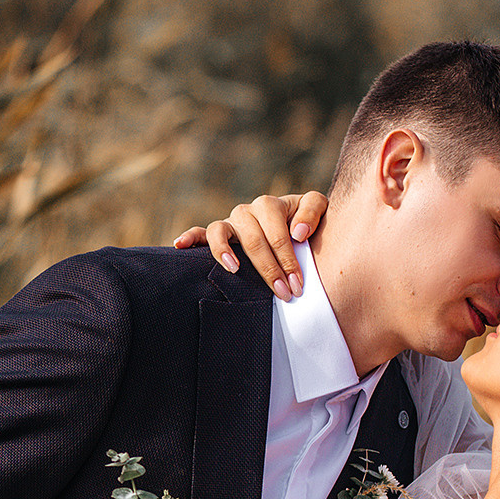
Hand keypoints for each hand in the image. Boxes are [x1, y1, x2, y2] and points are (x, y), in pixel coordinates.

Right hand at [171, 190, 328, 298]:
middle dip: (269, 269)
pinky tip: (180, 245)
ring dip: (225, 252)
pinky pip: (201, 232)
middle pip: (253, 239)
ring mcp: (231, 222)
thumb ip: (313, 212)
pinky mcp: (218, 233)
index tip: (297, 286)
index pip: (278, 235)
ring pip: (221, 232)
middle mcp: (248, 211)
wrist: (299, 227)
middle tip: (282, 294)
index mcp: (271, 205)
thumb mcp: (320, 210)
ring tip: (234, 270)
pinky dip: (190, 237)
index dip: (288, 260)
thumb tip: (297, 232)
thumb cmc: (307, 222)